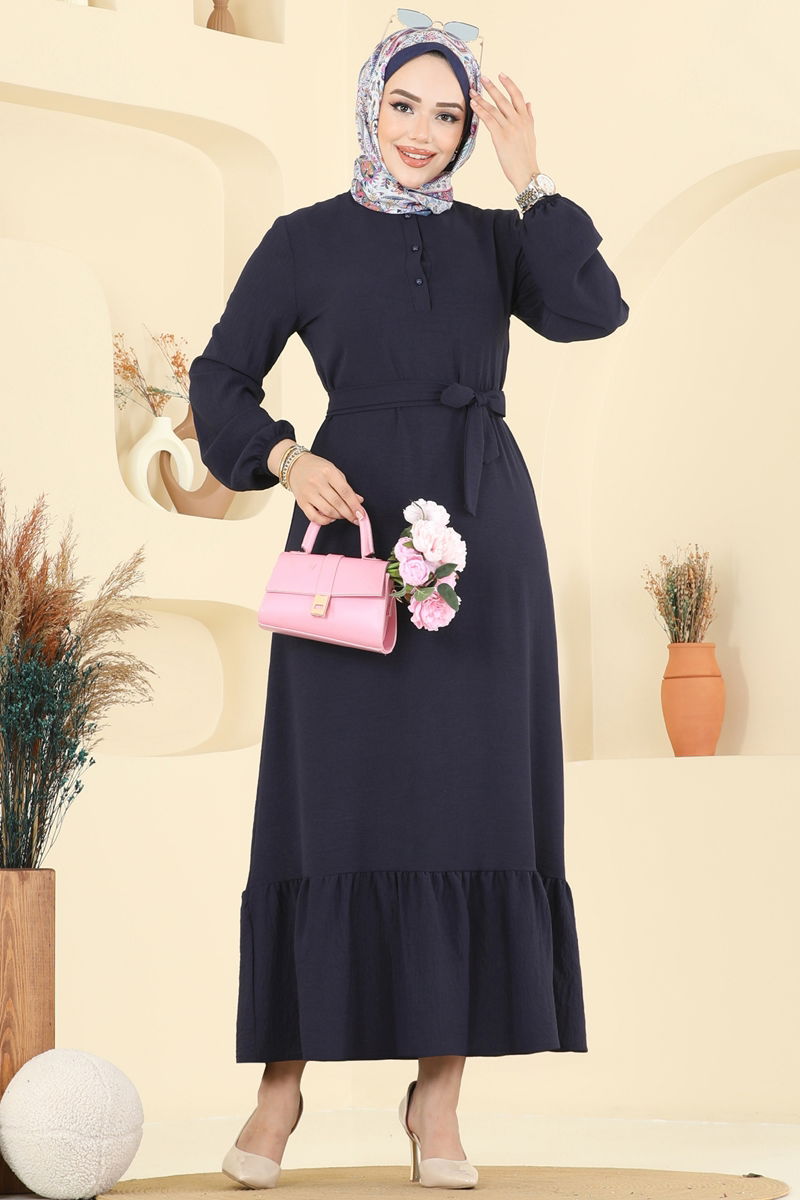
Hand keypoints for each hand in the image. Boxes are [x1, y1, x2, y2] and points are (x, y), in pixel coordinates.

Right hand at [286, 451, 364, 525]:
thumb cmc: (316, 468)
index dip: (355, 505)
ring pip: (327, 511)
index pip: (345, 491)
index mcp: (328, 472)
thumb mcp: (334, 471)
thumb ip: (346, 487)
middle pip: (337, 503)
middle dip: (349, 514)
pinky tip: (330, 518)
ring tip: (342, 515)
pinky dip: (325, 521)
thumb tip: (358, 501)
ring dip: (338, 516)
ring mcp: (308, 493)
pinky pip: (314, 517)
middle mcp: (317, 482)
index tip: (361, 514)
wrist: (295, 465)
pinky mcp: (301, 502)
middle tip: (356, 518)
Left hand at [468, 72, 539, 194]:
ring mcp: (509, 128)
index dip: (509, 84)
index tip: (501, 75)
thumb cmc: (527, 156)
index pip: (517, 96)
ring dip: (482, 98)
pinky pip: (489, 119)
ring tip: (473, 91)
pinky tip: (474, 105)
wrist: (527, 172)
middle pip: (504, 99)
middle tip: (483, 77)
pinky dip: (480, 110)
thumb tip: (529, 104)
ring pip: (494, 108)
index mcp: (526, 119)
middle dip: (493, 87)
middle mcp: (518, 120)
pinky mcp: (500, 136)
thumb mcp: (531, 134)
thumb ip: (529, 117)